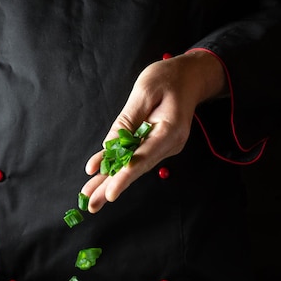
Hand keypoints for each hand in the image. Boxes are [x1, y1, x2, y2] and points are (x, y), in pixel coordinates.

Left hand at [81, 50, 226, 211]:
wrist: (190, 76)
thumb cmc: (168, 78)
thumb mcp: (144, 91)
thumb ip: (127, 121)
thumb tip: (110, 146)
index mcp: (170, 131)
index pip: (144, 158)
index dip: (125, 176)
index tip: (110, 193)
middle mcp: (169, 144)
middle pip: (136, 169)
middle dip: (112, 187)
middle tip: (91, 204)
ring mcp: (163, 147)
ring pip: (133, 167)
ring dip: (111, 181)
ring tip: (90, 198)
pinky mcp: (155, 145)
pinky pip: (134, 158)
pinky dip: (117, 168)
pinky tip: (100, 178)